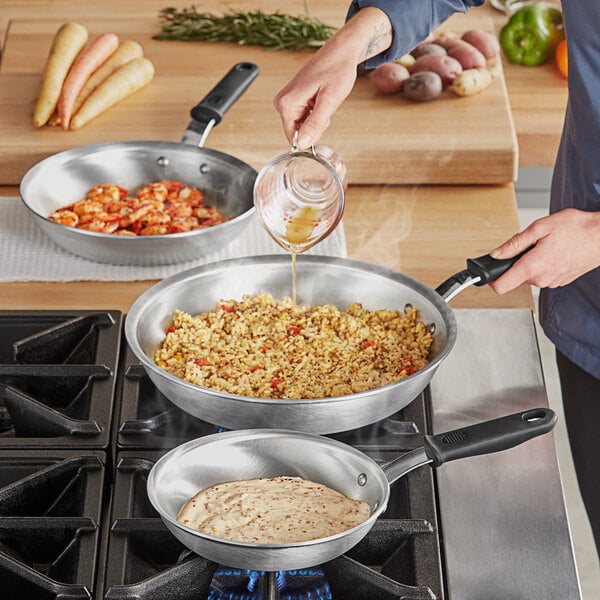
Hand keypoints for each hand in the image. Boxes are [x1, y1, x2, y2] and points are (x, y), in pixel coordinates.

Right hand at [273, 7, 392, 148]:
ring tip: (325, 100)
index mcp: (286, 104)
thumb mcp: (329, 100)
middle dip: (315, 126)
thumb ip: (315, 124)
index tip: (324, 123)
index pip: (293, 139)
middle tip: (326, 107)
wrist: (341, 51)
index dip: (311, 137)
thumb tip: (303, 144)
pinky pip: (304, 116)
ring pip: (303, 125)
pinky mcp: (294, 98)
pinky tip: (322, 98)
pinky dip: (317, 112)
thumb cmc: (337, 69)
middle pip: (298, 132)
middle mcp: (282, 102)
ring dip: (317, 119)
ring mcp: (287, 99)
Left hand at [489, 208, 599, 293]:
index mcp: (532, 267)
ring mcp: (551, 281)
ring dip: (530, 262)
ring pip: (529, 275)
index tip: (489, 271)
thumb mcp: (539, 228)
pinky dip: (542, 264)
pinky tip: (554, 252)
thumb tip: (495, 254)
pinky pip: (542, 275)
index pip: (500, 286)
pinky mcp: (559, 280)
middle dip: (515, 262)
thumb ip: (513, 244)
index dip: (491, 278)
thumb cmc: (577, 229)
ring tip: (545, 246)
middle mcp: (541, 279)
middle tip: (529, 246)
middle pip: (514, 277)